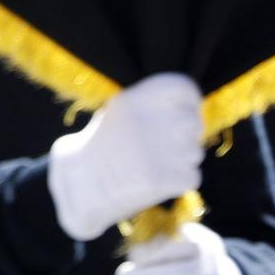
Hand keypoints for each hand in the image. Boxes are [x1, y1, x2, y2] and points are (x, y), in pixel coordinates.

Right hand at [46, 73, 202, 242]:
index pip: (184, 88)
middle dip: (187, 136)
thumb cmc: (99, 147)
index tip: (186, 114)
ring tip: (158, 166)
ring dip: (183, 161)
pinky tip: (158, 183)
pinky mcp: (163, 179)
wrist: (79, 186)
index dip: (189, 102)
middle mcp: (151, 119)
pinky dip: (180, 183)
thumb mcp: (117, 112)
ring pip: (195, 153)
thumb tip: (187, 109)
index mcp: (137, 97)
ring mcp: (159, 150)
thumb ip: (150, 107)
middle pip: (194, 123)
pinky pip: (192, 178)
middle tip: (171, 147)